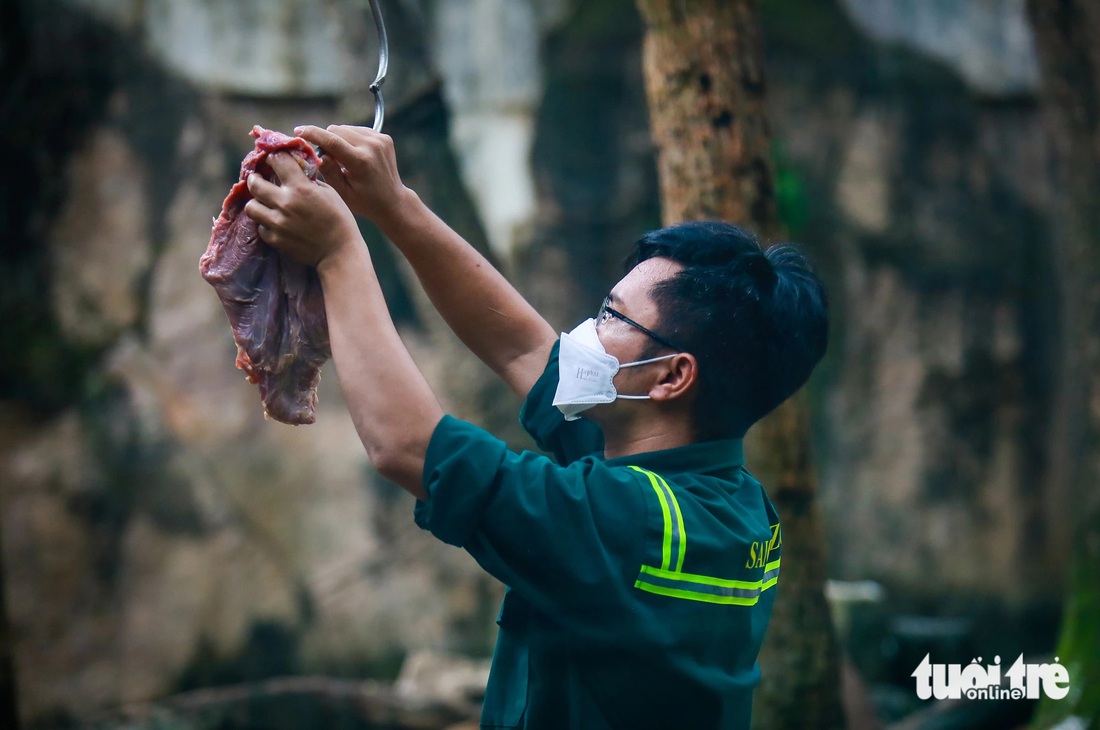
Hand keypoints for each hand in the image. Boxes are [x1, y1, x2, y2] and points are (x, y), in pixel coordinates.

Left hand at [245, 152, 361, 269]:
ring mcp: (277, 223)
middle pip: (254, 183)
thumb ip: (308, 180)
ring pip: (251, 207)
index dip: (274, 157)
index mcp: (301, 187)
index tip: (273, 159)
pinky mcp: (275, 240)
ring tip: (263, 203)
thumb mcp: (329, 192)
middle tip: (257, 179)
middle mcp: (285, 203)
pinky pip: (260, 227)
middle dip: (254, 178)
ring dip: (256, 203)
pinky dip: (265, 224)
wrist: (339, 252)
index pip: (277, 160)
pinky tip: (275, 223)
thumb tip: (294, 171)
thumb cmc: (339, 219)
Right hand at [293, 124, 407, 221]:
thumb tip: (317, 152)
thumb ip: (328, 171)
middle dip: (326, 140)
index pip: (331, 140)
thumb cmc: (364, 201)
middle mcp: (372, 147)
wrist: (393, 201)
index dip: (312, 133)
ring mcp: (380, 140)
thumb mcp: (342, 193)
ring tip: (342, 158)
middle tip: (326, 157)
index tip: (297, 131)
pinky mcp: (384, 137)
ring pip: (346, 129)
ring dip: (338, 139)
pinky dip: (351, 139)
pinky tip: (353, 154)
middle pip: (337, 131)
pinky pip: (358, 130)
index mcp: (360, 162)